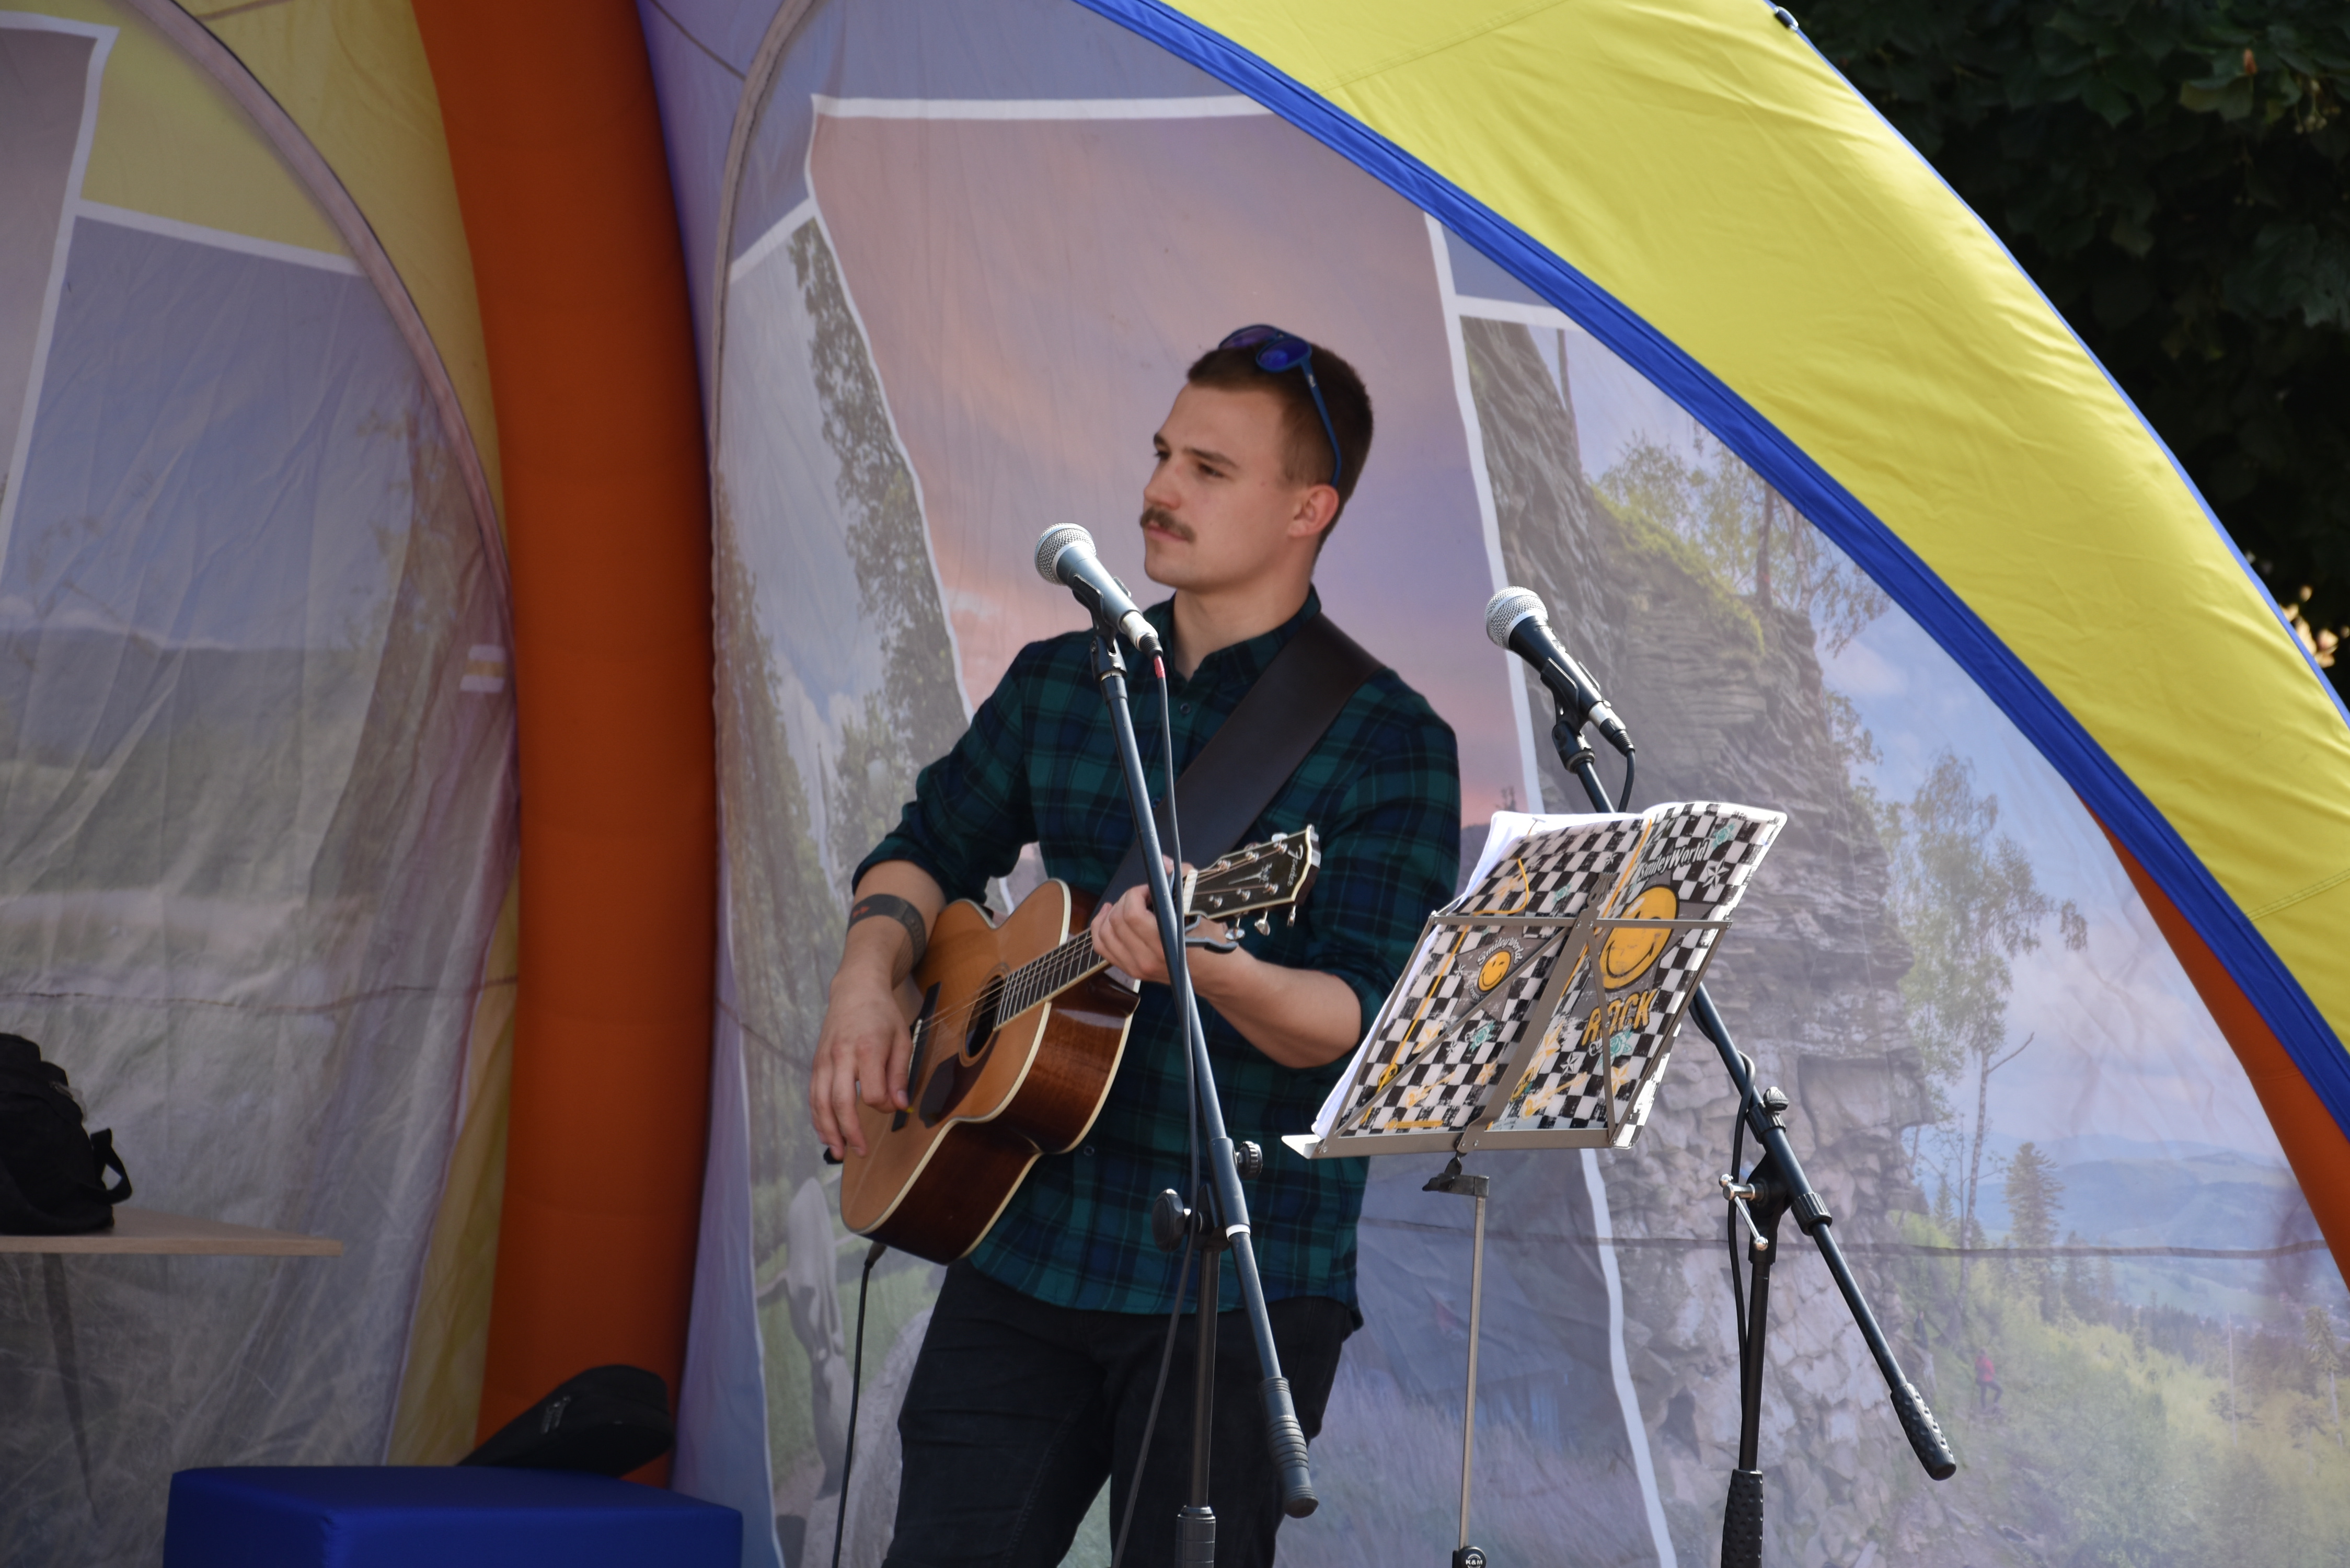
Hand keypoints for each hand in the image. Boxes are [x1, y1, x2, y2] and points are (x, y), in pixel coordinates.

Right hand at [810, 967, 912, 1159]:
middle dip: (849, 1132)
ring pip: (820, 1102)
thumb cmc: (882, 1015)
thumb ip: (900, 1075)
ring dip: (828, 1131)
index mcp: (867, 1049)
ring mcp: (824, 1060)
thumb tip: (900, 1107)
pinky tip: (825, 1133)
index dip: (884, 1106)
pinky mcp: (816, 1063)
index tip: (892, 1104)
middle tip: (859, 1153)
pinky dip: (817, 1117)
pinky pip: (813, 1095)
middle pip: (840, 1102)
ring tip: (838, 1153)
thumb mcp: (902, 1040)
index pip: (872, 1093)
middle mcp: (841, 1056)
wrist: (855, 990)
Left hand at [1089, 864, 1228, 986]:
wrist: (1215, 972)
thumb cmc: (1211, 937)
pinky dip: (1100, 927)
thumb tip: (1163, 862)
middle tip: (1143, 896)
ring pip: (1105, 932)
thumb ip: (1183, 877)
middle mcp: (1147, 958)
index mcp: (1165, 943)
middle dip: (1127, 900)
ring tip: (1128, 904)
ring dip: (1113, 912)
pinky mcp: (1131, 970)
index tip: (1150, 890)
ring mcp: (1136, 967)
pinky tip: (1109, 915)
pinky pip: (1102, 946)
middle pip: (1116, 920)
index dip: (1136, 893)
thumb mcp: (1202, 904)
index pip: (1132, 914)